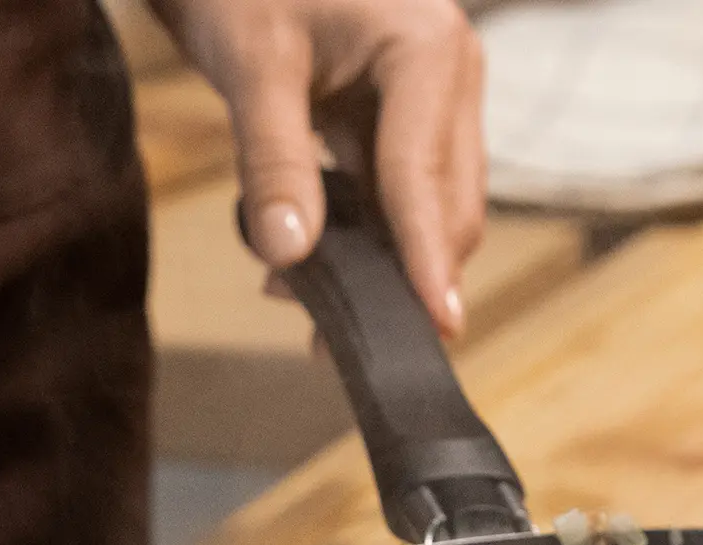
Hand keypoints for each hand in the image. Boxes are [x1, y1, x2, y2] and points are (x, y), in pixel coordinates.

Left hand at [154, 0, 485, 336]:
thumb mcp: (251, 64)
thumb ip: (274, 162)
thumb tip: (290, 257)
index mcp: (429, 51)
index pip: (425, 179)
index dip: (426, 260)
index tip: (438, 326)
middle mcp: (450, 75)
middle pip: (446, 205)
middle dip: (398, 274)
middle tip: (329, 336)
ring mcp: (436, 97)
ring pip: (426, 206)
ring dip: (374, 259)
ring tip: (295, 293)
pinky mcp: (405, 114)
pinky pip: (396, 191)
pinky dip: (359, 230)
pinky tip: (303, 254)